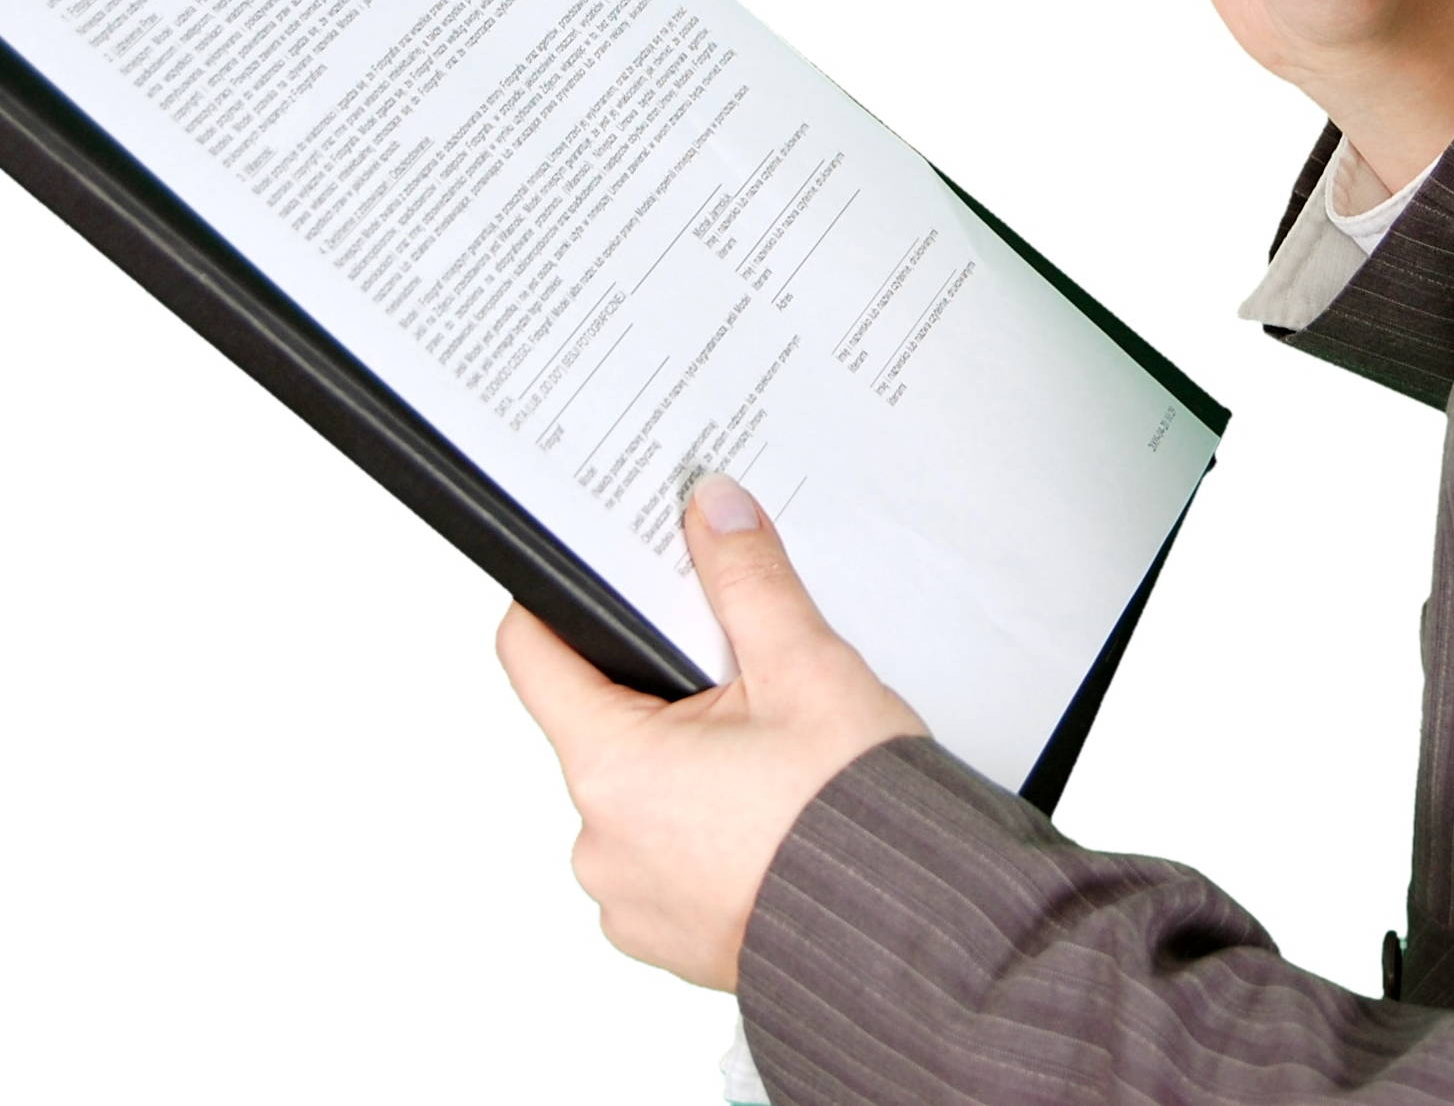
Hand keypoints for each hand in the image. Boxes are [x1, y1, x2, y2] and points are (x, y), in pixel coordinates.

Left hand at [495, 473, 925, 990]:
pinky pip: (667, 860)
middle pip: (601, 724)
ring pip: (640, 795)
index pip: (533, 654)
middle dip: (664, 692)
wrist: (920, 941)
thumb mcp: (805, 667)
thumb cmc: (858, 822)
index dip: (560, 600)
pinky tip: (772, 817)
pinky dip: (707, 833)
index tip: (596, 579)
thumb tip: (713, 511)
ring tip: (772, 758)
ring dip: (688, 768)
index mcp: (613, 768)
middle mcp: (603, 844)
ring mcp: (634, 902)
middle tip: (740, 681)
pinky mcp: (672, 940)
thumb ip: (747, 579)